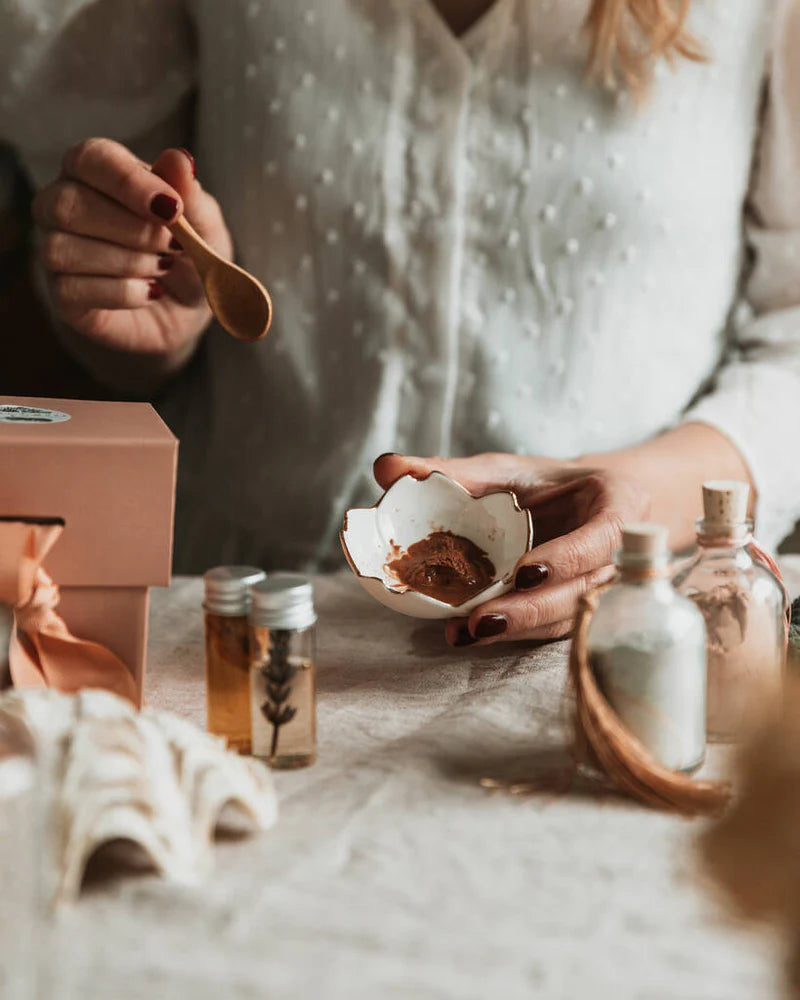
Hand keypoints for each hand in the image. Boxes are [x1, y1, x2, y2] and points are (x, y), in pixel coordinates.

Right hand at [32, 138, 231, 359]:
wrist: (190, 311)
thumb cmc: (189, 254)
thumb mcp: (203, 224)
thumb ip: (190, 195)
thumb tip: (180, 159)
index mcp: (95, 172)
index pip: (89, 158)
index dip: (128, 182)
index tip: (172, 208)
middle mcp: (62, 206)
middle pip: (67, 204)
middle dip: (132, 229)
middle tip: (173, 245)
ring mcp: (55, 252)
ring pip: (63, 249)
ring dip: (128, 262)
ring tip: (163, 268)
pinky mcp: (62, 296)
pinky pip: (72, 290)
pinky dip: (122, 293)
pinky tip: (149, 291)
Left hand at [373, 452, 650, 645]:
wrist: (579, 506)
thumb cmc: (543, 485)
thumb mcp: (503, 470)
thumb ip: (450, 472)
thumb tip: (386, 466)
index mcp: (617, 505)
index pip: (603, 536)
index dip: (569, 557)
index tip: (527, 572)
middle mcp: (618, 553)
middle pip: (583, 591)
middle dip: (532, 610)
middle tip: (482, 621)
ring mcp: (604, 587)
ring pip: (568, 617)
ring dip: (519, 629)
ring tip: (467, 633)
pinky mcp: (579, 611)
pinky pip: (551, 627)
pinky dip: (513, 632)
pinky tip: (470, 636)